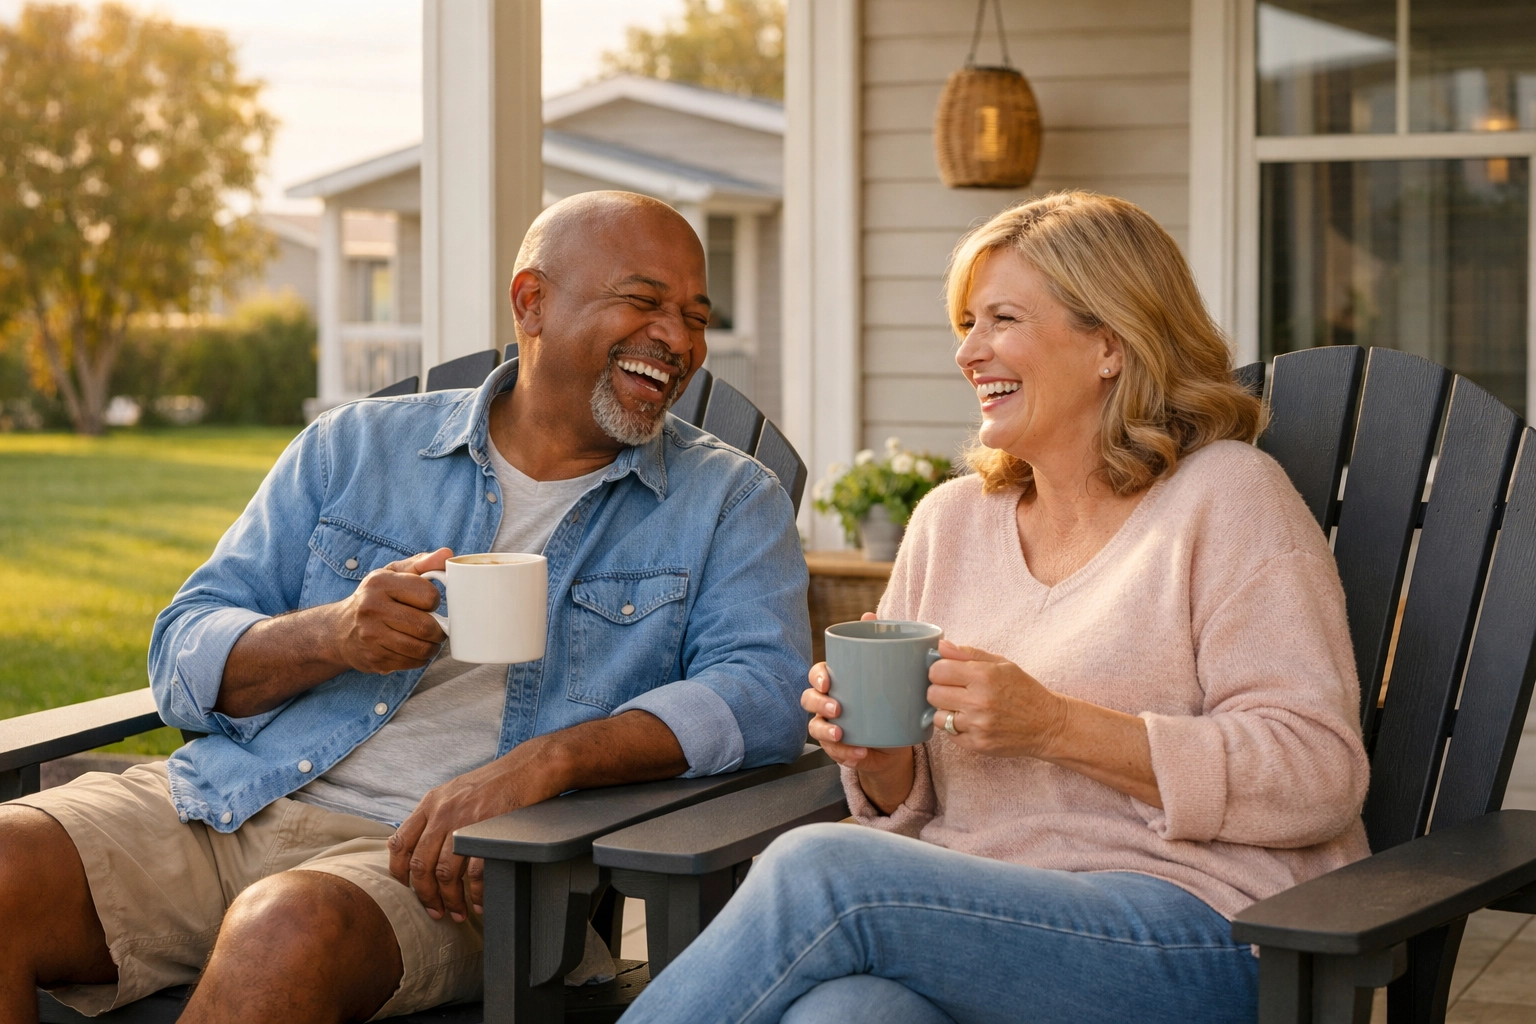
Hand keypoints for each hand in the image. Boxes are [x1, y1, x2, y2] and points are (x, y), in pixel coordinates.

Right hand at [329, 548, 451, 674]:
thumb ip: (422, 563)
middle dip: (439, 630)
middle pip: (425, 626)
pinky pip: (411, 663)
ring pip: (420, 648)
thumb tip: (448, 555)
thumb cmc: (376, 597)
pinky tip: (413, 649)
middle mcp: (372, 608)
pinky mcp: (373, 659)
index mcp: (380, 583)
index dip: (435, 601)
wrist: (341, 629)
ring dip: (432, 647)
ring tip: (429, 639)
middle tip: (438, 628)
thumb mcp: (394, 573)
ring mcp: (370, 636)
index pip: (428, 595)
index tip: (429, 603)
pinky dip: (420, 659)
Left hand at [388, 738, 565, 921]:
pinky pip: (475, 873)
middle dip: (426, 895)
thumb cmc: (495, 782)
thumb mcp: (455, 791)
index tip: (406, 890)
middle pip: (421, 865)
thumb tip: (423, 849)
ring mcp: (465, 822)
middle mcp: (443, 812)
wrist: (528, 768)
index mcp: (431, 803)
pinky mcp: (489, 832)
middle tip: (435, 911)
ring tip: (458, 912)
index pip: (400, 843)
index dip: (398, 873)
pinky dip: (476, 893)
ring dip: (451, 899)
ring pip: (446, 873)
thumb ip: (436, 816)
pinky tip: (479, 901)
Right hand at [803, 613, 915, 813]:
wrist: (898, 736)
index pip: (816, 675)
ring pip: (815, 729)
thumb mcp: (887, 670)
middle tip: (837, 709)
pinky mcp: (840, 749)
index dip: (817, 677)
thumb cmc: (886, 697)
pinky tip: (858, 754)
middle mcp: (827, 703)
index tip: (828, 681)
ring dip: (826, 732)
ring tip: (844, 735)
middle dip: (819, 704)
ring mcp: (830, 727)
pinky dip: (844, 754)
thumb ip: (878, 641)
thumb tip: (869, 613)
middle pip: (808, 700)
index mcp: (835, 681)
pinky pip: (834, 753)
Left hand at [926, 639, 1069, 757]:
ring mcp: (977, 725)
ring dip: (946, 712)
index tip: (947, 673)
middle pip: (933, 694)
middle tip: (954, 691)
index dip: (939, 671)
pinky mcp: (977, 744)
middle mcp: (978, 701)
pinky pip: (949, 735)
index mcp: (983, 676)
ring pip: (938, 716)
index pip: (937, 671)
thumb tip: (941, 646)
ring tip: (963, 708)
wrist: (1047, 724)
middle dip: (939, 690)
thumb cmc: (1023, 690)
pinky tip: (970, 722)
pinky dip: (956, 728)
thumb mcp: (1001, 664)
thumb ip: (968, 654)